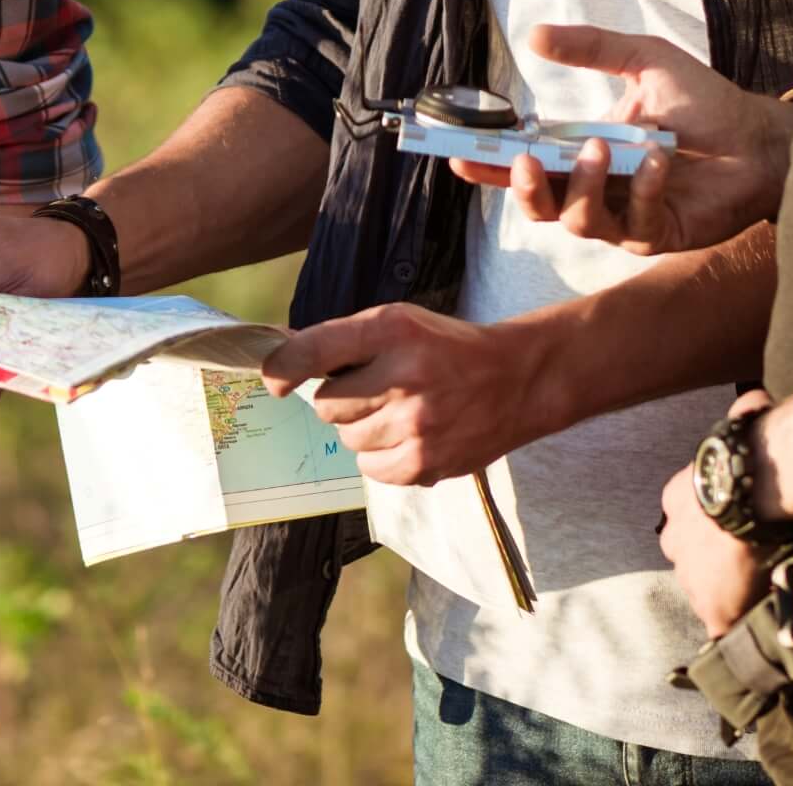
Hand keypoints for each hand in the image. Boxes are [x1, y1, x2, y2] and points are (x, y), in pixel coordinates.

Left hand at [257, 303, 542, 486]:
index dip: (283, 369)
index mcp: (392, 330)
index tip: (276, 382)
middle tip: (374, 390)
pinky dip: (381, 456)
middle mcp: (403, 376)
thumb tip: (283, 365)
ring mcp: (415, 425)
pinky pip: (370, 469)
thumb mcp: (400, 323)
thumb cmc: (447, 348)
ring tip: (398, 412)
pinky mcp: (425, 463)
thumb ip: (346, 342)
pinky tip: (408, 436)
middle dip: (342, 399)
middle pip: (327, 405)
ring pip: (347, 439)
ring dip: (362, 428)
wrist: (516, 379)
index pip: (314, 350)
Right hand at [463, 25, 792, 254]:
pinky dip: (643, 190)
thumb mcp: (643, 61)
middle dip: (523, 188)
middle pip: (539, 205)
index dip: (488, 165)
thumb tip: (533, 35)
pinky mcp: (659, 234)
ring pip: (578, 221)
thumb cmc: (705, 102)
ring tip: (601, 150)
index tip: (458, 154)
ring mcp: (626, 217)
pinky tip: (658, 161)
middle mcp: (599, 189)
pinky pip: (636, 223)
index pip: (527, 163)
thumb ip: (590, 48)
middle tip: (524, 163)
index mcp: (584, 151)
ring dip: (584, 187)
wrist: (760, 137)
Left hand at [659, 395, 772, 637]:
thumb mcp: (744, 422)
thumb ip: (748, 413)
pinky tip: (763, 620)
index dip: (712, 522)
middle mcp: (675, 539)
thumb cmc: (751, 450)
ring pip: (707, 590)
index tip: (734, 525)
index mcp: (677, 498)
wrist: (755, 488)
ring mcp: (691, 577)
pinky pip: (725, 624)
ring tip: (763, 587)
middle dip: (714, 561)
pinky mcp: (713, 608)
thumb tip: (757, 398)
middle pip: (691, 556)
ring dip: (730, 590)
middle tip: (749, 559)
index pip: (687, 516)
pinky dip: (741, 623)